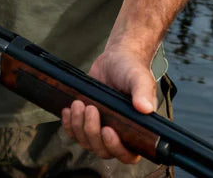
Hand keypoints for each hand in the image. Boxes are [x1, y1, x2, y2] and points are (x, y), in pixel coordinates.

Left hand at [60, 47, 155, 163]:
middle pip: (103, 150)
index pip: (127, 155)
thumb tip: (145, 108)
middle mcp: (119, 133)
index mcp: (136, 130)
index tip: (107, 130)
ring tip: (78, 104)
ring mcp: (102, 127)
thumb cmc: (131, 69)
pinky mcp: (87, 120)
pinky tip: (68, 110)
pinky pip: (74, 132)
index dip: (116, 148)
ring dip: (79, 126)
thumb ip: (143, 92)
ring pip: (86, 142)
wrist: (116, 58)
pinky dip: (69, 124)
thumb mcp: (139, 78)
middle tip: (90, 108)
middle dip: (92, 132)